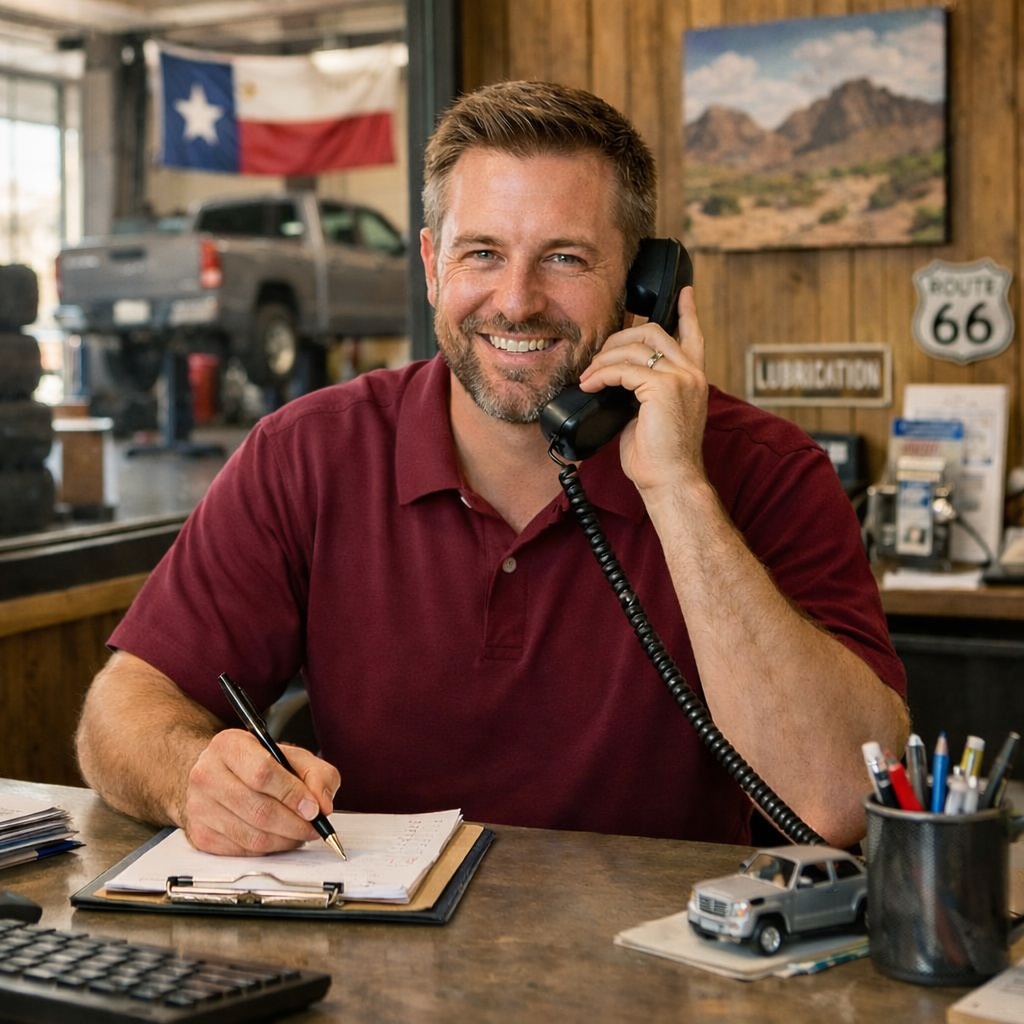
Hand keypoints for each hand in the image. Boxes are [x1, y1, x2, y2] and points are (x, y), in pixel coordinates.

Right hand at [180, 729, 340, 855]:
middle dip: (295, 824)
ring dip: (285, 840)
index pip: (263, 773)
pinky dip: (268, 849)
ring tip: (300, 833)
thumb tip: (323, 804)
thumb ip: (317, 774)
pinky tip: (279, 838)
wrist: (215, 774)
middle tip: (314, 827)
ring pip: (252, 836)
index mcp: (229, 746)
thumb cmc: (256, 764)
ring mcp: (199, 807)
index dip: (293, 794)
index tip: (314, 808)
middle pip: (259, 810)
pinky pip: (242, 851)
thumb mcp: (291, 756)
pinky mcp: (199, 835)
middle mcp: (207, 775)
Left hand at [578, 286, 707, 492]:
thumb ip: (645, 390)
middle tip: (598, 358)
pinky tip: (590, 384)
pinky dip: (601, 374)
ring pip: (634, 347)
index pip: (694, 335)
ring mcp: (680, 378)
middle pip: (652, 332)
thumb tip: (616, 380)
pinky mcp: (663, 388)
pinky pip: (623, 370)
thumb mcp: (653, 415)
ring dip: (604, 359)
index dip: (687, 311)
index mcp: (693, 379)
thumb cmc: (660, 457)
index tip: (684, 292)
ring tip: (588, 376)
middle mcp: (691, 374)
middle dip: (618, 338)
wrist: (671, 480)